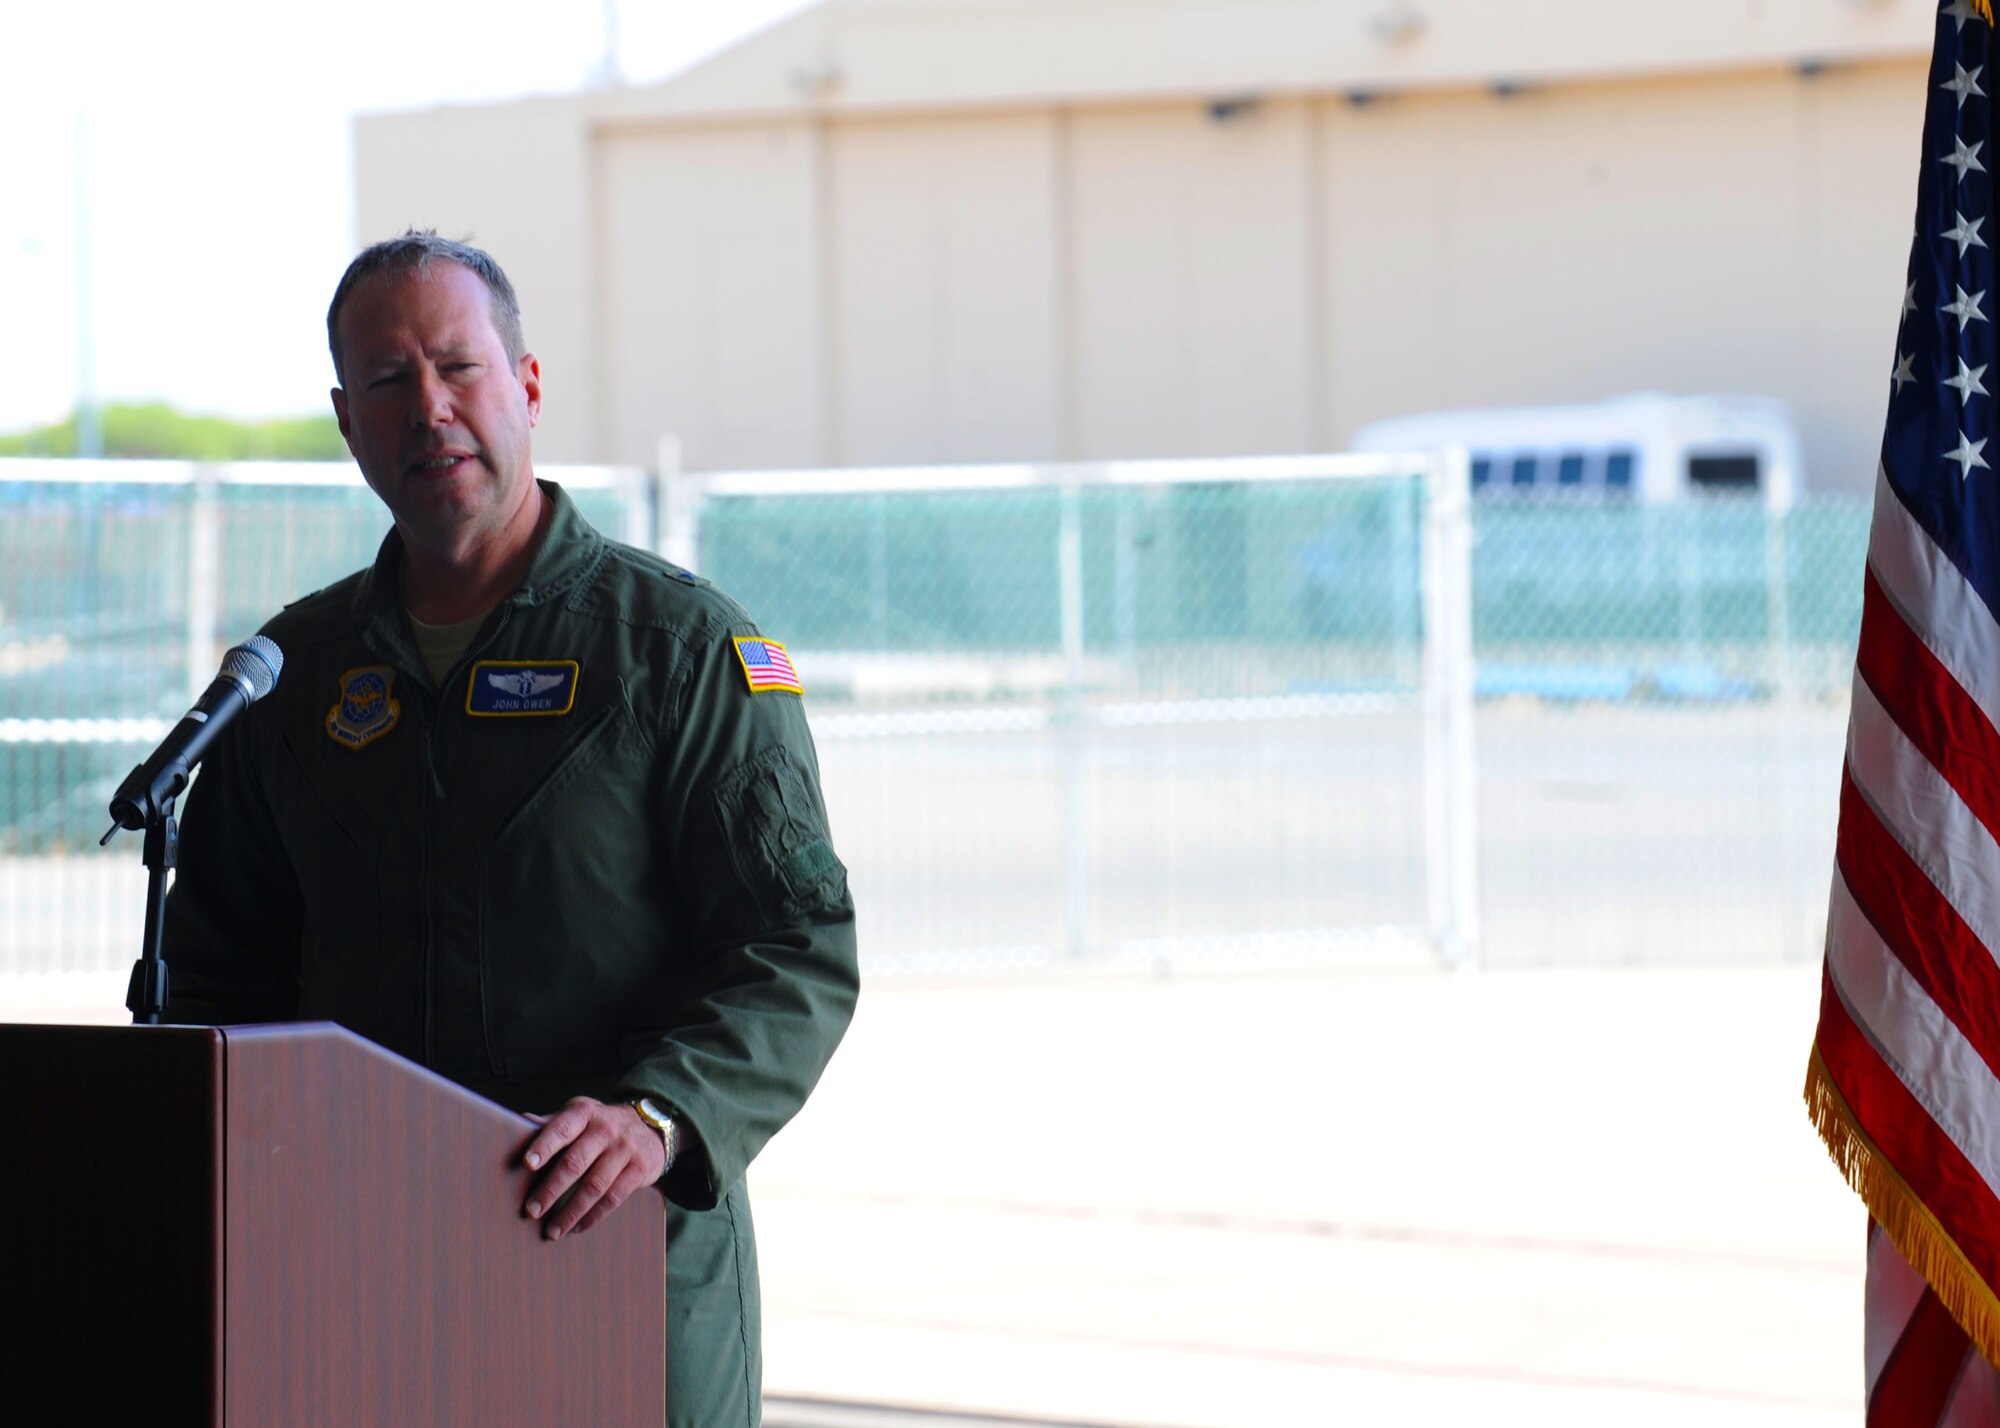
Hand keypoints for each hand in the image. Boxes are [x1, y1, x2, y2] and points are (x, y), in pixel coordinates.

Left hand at [519, 1096, 665, 1240]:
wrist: (650, 1126)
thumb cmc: (600, 1125)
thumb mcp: (579, 1116)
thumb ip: (552, 1124)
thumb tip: (517, 1123)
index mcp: (585, 1113)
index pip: (562, 1128)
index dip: (545, 1145)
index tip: (527, 1163)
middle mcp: (606, 1129)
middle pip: (576, 1162)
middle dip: (551, 1189)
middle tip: (532, 1210)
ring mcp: (625, 1149)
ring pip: (595, 1185)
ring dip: (571, 1211)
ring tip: (552, 1231)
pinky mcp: (639, 1169)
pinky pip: (614, 1197)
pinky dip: (593, 1216)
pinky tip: (577, 1227)